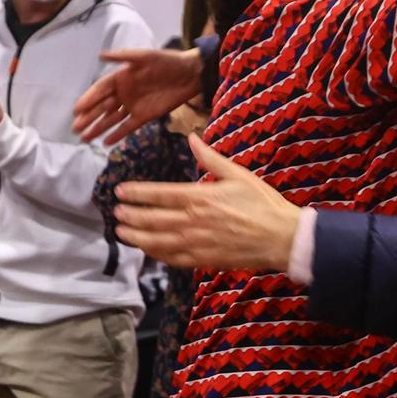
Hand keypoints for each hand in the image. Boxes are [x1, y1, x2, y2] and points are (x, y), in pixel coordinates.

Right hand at [73, 48, 203, 145]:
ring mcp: (133, 105)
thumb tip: (100, 55)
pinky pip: (128, 127)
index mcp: (121, 77)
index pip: (100, 90)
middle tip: (75, 128)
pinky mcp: (144, 116)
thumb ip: (123, 57)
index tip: (76, 110)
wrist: (190, 75)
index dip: (88, 99)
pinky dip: (117, 134)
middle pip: (102, 107)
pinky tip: (106, 142)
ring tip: (84, 138)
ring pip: (111, 119)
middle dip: (89, 117)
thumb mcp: (146, 56)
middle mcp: (124, 93)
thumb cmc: (168, 62)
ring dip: (98, 128)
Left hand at [114, 135, 300, 270]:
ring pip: (156, 242)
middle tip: (115, 213)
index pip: (158, 194)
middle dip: (130, 216)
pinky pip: (172, 258)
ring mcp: (196, 243)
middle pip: (151, 220)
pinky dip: (156, 254)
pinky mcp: (202, 260)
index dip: (136, 193)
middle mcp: (192, 221)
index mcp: (199, 197)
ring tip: (121, 232)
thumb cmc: (261, 203)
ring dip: (136, 237)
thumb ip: (210, 158)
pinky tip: (148, 250)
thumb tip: (191, 137)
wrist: (280, 237)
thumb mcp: (237, 174)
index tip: (120, 191)